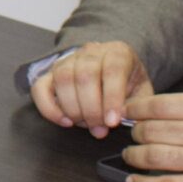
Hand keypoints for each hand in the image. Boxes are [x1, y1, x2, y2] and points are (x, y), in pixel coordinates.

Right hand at [28, 40, 149, 136]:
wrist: (113, 70)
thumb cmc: (129, 84)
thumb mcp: (142, 92)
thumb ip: (137, 106)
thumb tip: (126, 121)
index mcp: (118, 52)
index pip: (113, 70)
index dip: (111, 97)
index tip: (112, 122)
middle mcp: (91, 52)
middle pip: (85, 75)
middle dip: (91, 109)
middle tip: (99, 129)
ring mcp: (68, 60)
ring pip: (63, 79)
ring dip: (73, 108)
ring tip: (85, 125)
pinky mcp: (51, 73)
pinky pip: (40, 87)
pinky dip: (49, 108)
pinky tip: (65, 122)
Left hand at [118, 90, 182, 181]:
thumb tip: (154, 107)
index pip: (159, 105)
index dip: (135, 109)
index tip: (126, 112)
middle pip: (153, 130)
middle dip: (135, 132)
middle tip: (131, 134)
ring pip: (155, 157)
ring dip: (134, 156)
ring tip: (131, 154)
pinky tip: (135, 181)